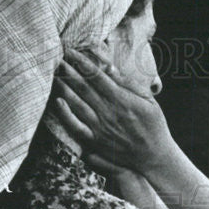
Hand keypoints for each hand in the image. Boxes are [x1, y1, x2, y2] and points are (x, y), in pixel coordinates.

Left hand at [52, 48, 174, 175]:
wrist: (154, 157)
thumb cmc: (154, 126)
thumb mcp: (149, 101)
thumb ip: (129, 84)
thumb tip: (109, 68)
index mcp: (122, 99)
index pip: (97, 76)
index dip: (82, 62)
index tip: (71, 52)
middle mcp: (109, 112)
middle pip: (84, 87)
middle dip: (70, 72)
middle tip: (58, 60)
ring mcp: (101, 127)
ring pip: (78, 104)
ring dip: (65, 88)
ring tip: (55, 76)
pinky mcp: (96, 142)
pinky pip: (77, 127)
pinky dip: (66, 115)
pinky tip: (58, 102)